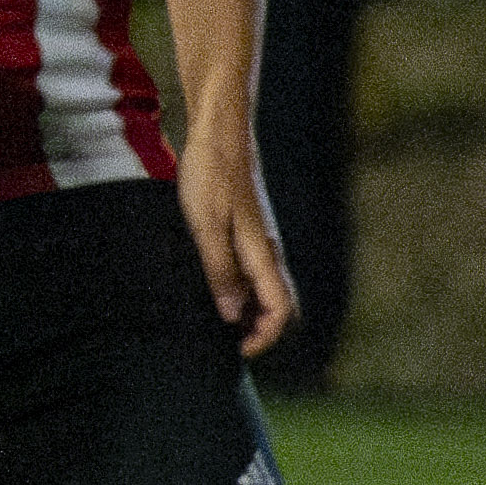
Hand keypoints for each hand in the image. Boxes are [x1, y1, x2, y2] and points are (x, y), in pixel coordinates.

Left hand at [177, 125, 299, 362]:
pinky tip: (213, 285)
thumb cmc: (211, 175)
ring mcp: (257, 239)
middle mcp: (266, 250)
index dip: (264, 337)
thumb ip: (219, 271)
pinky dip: (238, 287)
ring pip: (263, 287)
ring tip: (216, 321)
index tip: (239, 351)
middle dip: (258, 329)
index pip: (280, 309)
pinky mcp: (245, 228)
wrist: (218, 133)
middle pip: (277, 303)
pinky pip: (249, 269)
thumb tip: (232, 314)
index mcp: (261, 253)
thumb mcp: (205, 227)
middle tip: (225, 342)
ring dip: (247, 310)